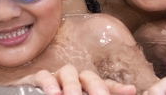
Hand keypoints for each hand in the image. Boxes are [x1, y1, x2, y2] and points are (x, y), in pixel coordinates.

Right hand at [12, 65, 136, 94]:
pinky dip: (49, 83)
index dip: (117, 88)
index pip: (105, 85)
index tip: (130, 91)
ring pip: (68, 73)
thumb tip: (128, 92)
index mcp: (87, 88)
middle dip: (96, 86)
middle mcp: (73, 80)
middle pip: (88, 76)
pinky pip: (43, 76)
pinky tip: (54, 94)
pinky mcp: (35, 80)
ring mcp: (55, 78)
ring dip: (72, 85)